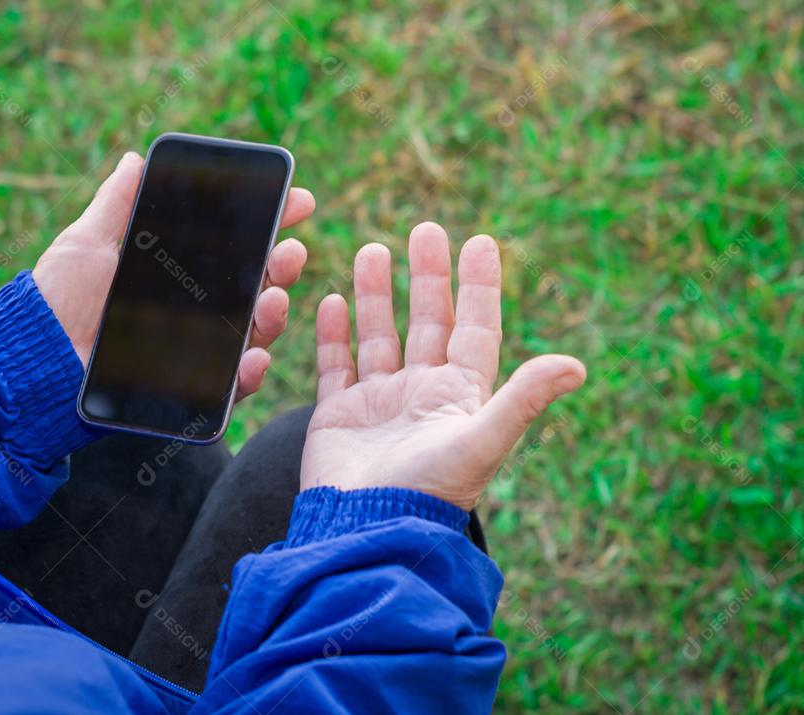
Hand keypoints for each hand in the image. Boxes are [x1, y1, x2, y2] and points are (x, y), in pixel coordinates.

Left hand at [33, 152, 315, 399]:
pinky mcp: (191, 387)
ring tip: (274, 298)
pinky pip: (232, 384)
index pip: (236, 245)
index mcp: (177, 271)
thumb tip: (135, 159)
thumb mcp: (87, 243)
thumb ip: (117, 204)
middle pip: (256, 286)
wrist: (34, 359)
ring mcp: (197, 348)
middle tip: (290, 251)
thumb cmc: (57, 299)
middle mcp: (195, 309)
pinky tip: (254, 356)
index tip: (298, 200)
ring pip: (254, 331)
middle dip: (284, 265)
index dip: (271, 221)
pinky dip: (250, 371)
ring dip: (275, 314)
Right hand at [300, 223, 585, 509]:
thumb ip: (523, 399)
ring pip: (379, 335)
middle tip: (425, 230)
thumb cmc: (427, 490)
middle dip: (428, 276)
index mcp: (458, 396)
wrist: (365, 528)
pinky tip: (334, 301)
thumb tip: (577, 365)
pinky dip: (334, 334)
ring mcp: (379, 402)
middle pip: (428, 322)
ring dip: (378, 294)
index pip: (474, 329)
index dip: (479, 286)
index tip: (480, 241)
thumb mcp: (481, 441)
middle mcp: (421, 393)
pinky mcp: (338, 415)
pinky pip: (336, 365)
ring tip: (373, 251)